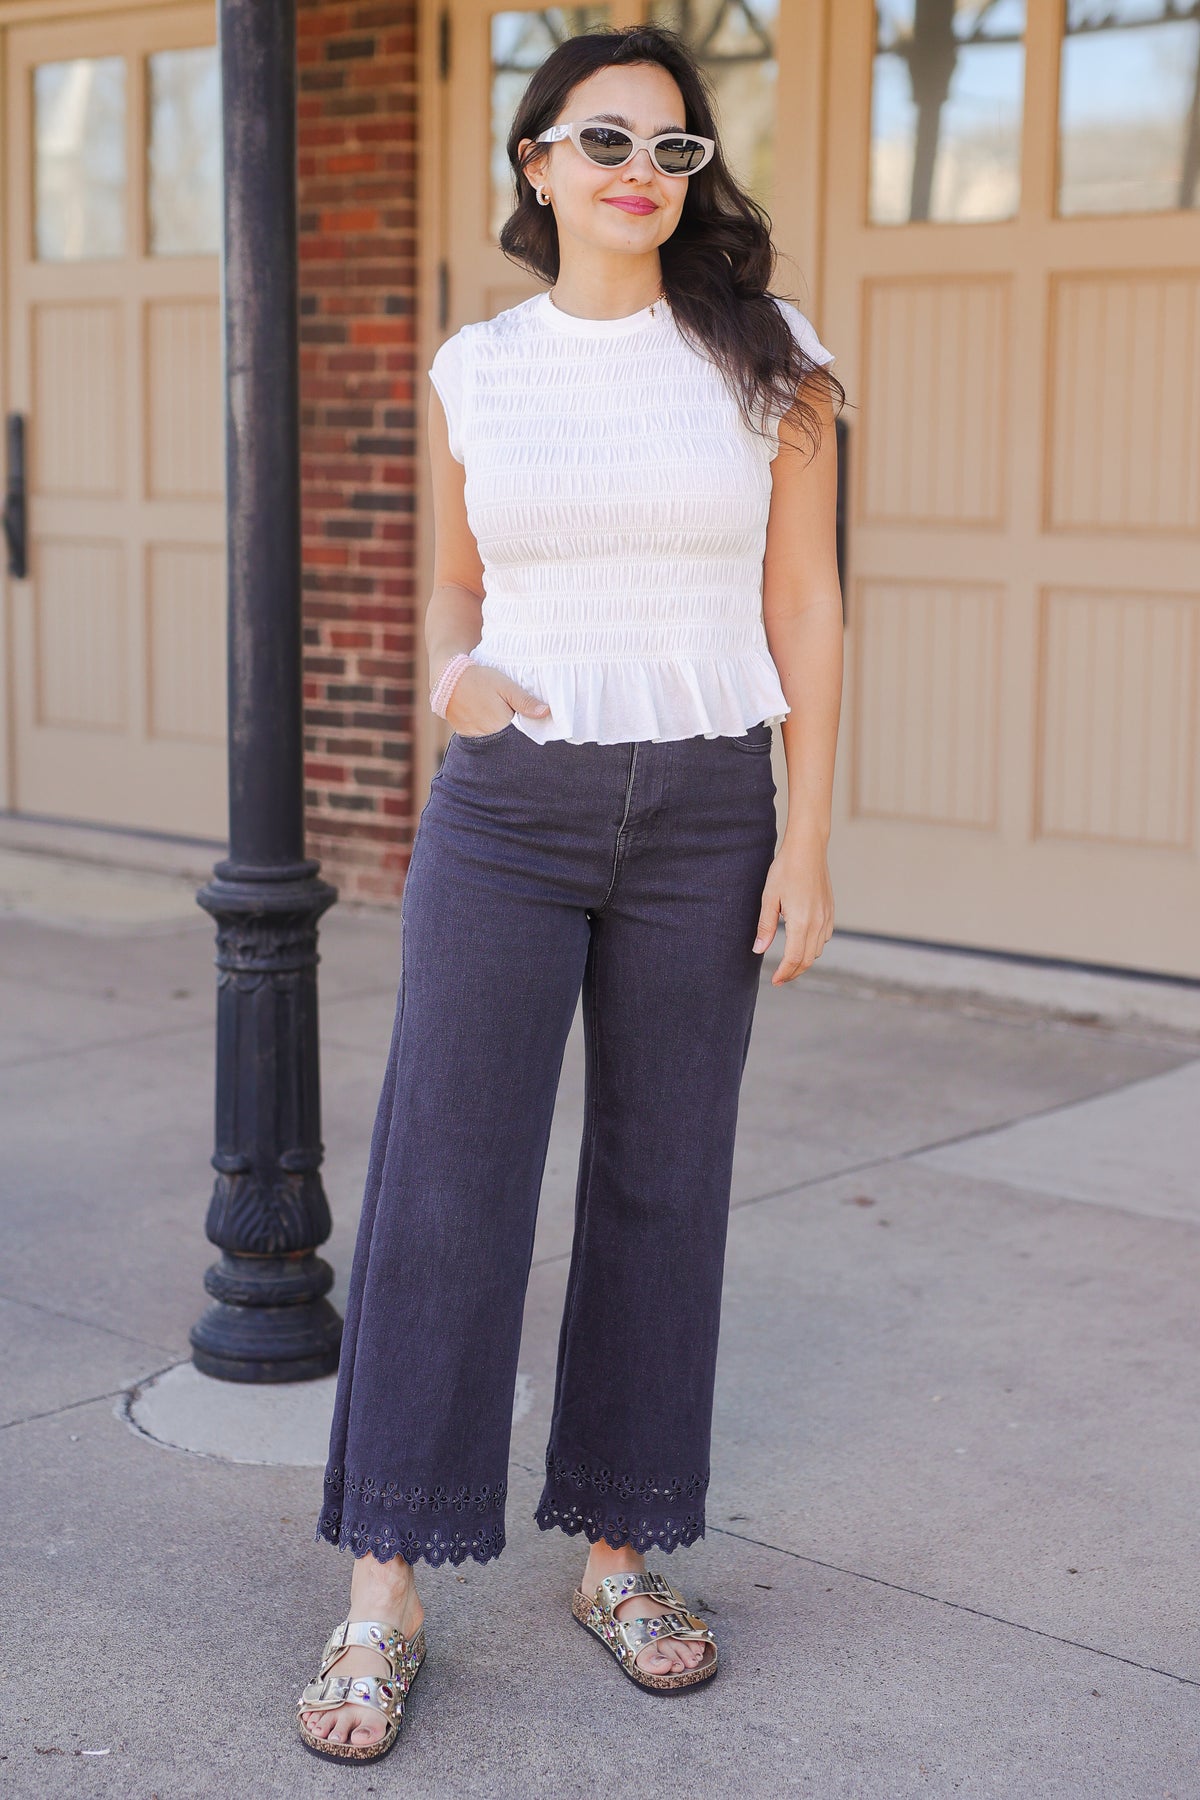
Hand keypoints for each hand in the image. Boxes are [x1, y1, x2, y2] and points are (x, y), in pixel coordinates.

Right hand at [444, 663, 551, 735]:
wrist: (447, 678)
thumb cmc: (480, 679)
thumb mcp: (506, 686)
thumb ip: (525, 701)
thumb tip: (546, 713)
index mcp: (502, 726)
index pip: (523, 736)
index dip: (529, 729)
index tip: (534, 721)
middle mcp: (488, 737)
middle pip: (509, 740)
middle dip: (516, 734)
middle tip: (515, 717)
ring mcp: (475, 737)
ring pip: (495, 740)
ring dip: (501, 733)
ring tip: (501, 719)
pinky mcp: (465, 735)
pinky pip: (481, 739)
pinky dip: (487, 733)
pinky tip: (489, 721)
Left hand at [751, 826, 833, 984]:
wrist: (808, 849)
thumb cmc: (785, 870)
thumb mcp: (769, 898)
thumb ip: (765, 926)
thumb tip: (759, 950)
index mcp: (801, 922)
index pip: (793, 958)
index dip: (784, 973)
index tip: (775, 981)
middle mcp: (818, 923)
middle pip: (807, 959)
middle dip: (794, 972)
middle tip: (780, 978)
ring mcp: (827, 917)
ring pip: (817, 950)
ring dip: (804, 961)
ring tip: (789, 964)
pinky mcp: (830, 911)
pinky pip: (824, 938)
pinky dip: (814, 947)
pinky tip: (802, 944)